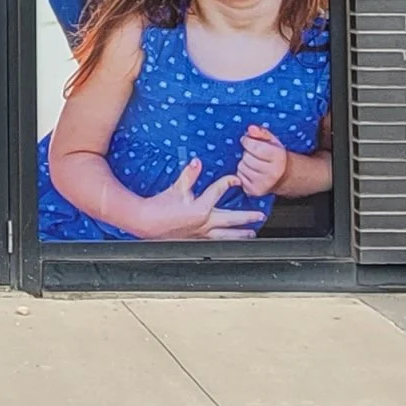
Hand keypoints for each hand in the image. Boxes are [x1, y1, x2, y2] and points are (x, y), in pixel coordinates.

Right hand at [134, 156, 263, 239]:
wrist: (146, 222)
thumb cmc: (159, 206)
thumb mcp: (176, 189)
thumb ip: (189, 175)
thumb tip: (197, 162)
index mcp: (201, 208)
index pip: (219, 191)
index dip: (228, 183)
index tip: (235, 179)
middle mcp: (204, 223)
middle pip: (231, 219)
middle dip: (247, 217)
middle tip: (259, 216)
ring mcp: (200, 234)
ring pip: (226, 236)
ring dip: (240, 234)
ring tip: (251, 234)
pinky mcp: (195, 240)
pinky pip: (215, 242)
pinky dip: (225, 242)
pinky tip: (230, 242)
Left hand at [236, 123, 289, 195]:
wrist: (282, 176)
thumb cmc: (274, 156)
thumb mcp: (271, 141)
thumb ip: (261, 133)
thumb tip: (251, 129)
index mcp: (278, 157)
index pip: (254, 146)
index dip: (247, 141)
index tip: (247, 140)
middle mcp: (272, 172)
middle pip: (246, 157)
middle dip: (247, 153)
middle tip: (253, 154)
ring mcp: (263, 183)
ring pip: (241, 167)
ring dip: (244, 163)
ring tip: (253, 163)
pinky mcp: (255, 191)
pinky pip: (239, 177)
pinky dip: (242, 173)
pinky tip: (251, 172)